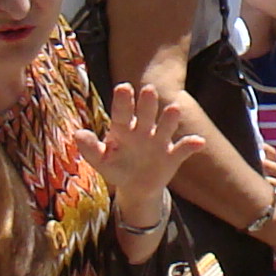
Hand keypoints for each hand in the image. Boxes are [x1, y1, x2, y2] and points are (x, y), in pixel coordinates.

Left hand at [93, 80, 207, 215]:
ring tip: (173, 110)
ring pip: (165, 126)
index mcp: (122, 129)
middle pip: (145, 114)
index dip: (123, 101)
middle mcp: (143, 130)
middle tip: (147, 89)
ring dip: (169, 119)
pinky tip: (198, 142)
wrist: (137, 188)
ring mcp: (159, 141)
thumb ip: (90, 148)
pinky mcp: (173, 155)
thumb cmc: (116, 168)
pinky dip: (191, 145)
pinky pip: (183, 149)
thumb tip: (77, 134)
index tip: (123, 87)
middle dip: (147, 103)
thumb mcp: (101, 161)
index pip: (122, 113)